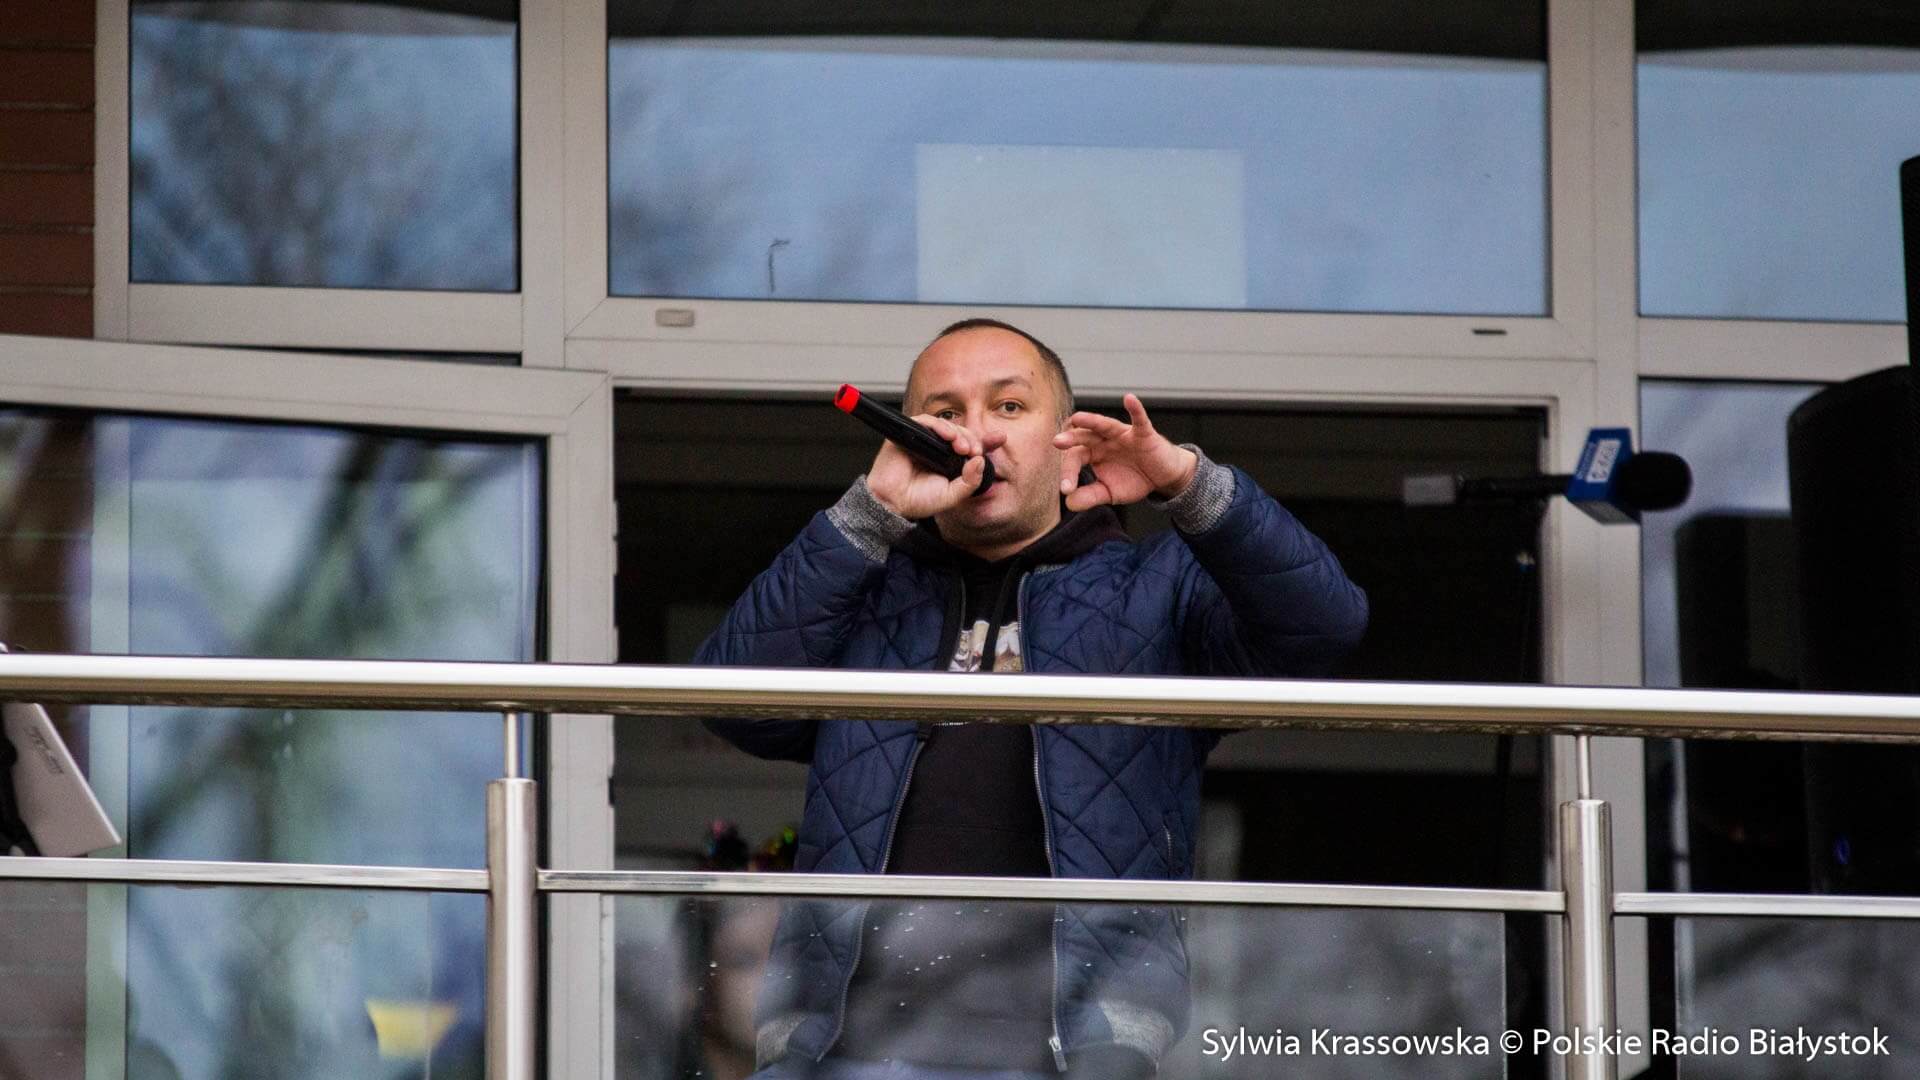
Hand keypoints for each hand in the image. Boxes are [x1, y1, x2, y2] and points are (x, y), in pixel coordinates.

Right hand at [866, 414, 995, 518]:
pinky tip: (948, 436)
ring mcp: (923, 440)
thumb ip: (969, 481)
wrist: (893, 503)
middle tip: (974, 450)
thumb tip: (980, 461)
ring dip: (958, 432)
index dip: (985, 441)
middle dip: (971, 439)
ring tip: (963, 447)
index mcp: (949, 462)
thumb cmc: (919, 500)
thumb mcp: (953, 495)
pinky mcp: (908, 433)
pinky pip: (925, 421)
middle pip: (960, 433)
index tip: (999, 438)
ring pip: (945, 425)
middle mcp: (937, 449)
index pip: (970, 446)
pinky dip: (939, 426)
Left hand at [1054, 394, 1196, 511]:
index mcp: (1092, 453)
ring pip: (1105, 425)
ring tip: (1077, 418)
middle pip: (1084, 437)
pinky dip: (1136, 409)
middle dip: (1071, 438)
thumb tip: (1069, 504)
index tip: (1065, 490)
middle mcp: (1104, 440)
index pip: (1075, 459)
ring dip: (1092, 420)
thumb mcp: (1109, 492)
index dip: (1069, 473)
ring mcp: (1123, 435)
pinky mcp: (1143, 433)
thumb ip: (1090, 497)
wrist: (1162, 478)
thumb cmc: (1134, 480)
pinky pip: (1139, 420)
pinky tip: (1129, 399)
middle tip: (1057, 441)